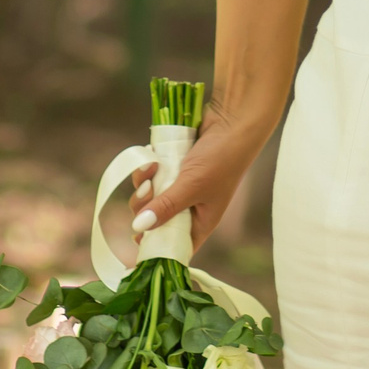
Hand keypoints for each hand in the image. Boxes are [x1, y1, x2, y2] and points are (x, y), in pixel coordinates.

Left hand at [131, 115, 268, 250]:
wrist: (232, 120)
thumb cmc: (221, 158)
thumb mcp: (192, 186)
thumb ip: (166, 207)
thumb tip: (138, 228)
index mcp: (201, 221)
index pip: (175, 245)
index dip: (156, 248)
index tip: (136, 242)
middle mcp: (189, 207)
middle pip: (156, 220)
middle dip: (145, 208)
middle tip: (147, 192)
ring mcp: (180, 186)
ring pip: (149, 196)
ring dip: (143, 184)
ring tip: (151, 168)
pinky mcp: (173, 167)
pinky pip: (151, 176)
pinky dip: (147, 168)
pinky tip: (151, 157)